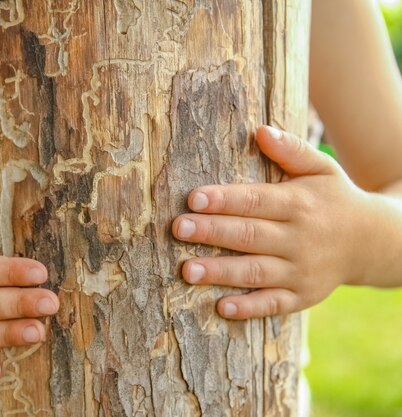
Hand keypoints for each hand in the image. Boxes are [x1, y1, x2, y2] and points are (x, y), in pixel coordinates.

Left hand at [172, 126, 373, 319]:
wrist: (371, 242)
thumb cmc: (332, 199)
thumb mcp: (321, 169)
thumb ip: (292, 150)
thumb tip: (260, 131)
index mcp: (299, 204)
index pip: (256, 201)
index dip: (224, 200)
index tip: (193, 199)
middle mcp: (300, 239)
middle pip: (249, 235)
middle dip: (212, 232)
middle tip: (178, 228)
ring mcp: (301, 271)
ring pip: (256, 272)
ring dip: (220, 272)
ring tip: (187, 270)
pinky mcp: (302, 296)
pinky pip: (274, 304)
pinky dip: (249, 308)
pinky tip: (221, 307)